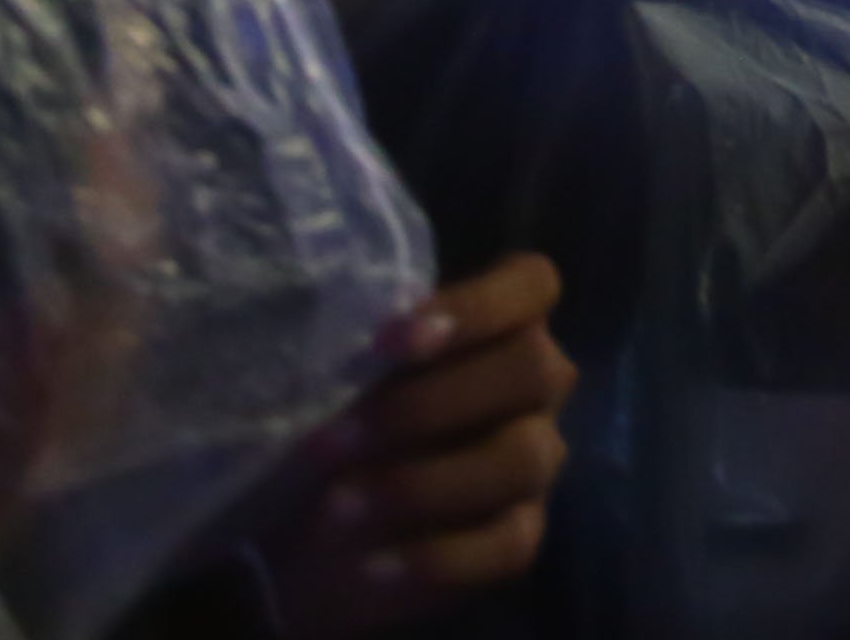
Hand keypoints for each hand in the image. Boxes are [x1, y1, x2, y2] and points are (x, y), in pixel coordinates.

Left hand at [258, 254, 574, 632]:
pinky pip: (505, 544)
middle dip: (428, 402)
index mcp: (503, 327)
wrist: (315, 530)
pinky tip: (372, 564)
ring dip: (420, 481)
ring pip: (520, 458)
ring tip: (337, 505)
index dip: (476, 306)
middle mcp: (534, 388)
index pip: (532, 285)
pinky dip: (436, 554)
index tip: (387, 339)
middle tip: (334, 437)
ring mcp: (534, 461)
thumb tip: (346, 337)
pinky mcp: (520, 534)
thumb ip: (361, 355)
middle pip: (532, 368)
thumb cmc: (334, 425)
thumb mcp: (338, 383)